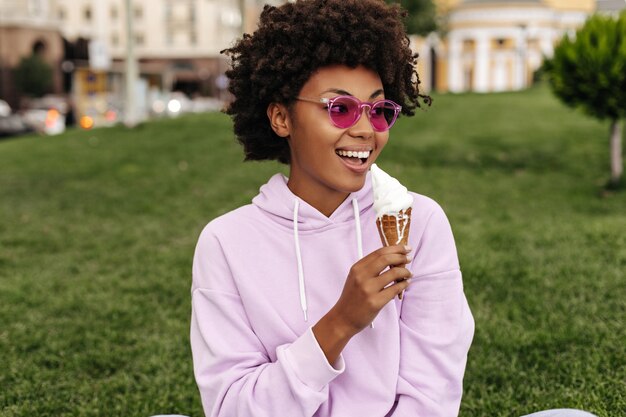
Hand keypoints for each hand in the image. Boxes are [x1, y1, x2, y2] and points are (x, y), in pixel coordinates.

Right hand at [312, 245, 412, 364]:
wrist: (343, 318)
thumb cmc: (352, 298)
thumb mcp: (355, 278)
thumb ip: (370, 268)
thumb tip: (393, 258)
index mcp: (357, 268)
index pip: (379, 252)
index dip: (395, 249)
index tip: (405, 249)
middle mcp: (361, 276)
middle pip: (386, 259)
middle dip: (401, 257)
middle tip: (409, 258)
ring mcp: (368, 289)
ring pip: (393, 273)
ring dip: (405, 272)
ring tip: (409, 274)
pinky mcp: (375, 302)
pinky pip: (395, 289)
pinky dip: (403, 285)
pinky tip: (405, 284)